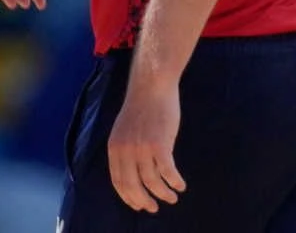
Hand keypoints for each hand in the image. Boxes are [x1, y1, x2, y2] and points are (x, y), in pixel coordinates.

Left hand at [108, 77, 186, 212]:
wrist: (152, 86)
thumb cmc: (143, 106)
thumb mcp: (125, 130)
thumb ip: (126, 149)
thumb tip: (134, 170)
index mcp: (114, 148)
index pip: (118, 182)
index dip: (129, 197)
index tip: (139, 205)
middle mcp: (125, 151)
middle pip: (133, 186)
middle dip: (144, 201)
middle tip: (154, 208)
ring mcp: (142, 148)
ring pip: (152, 182)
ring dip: (162, 194)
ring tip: (172, 198)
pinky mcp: (160, 144)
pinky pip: (167, 171)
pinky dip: (174, 181)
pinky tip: (180, 185)